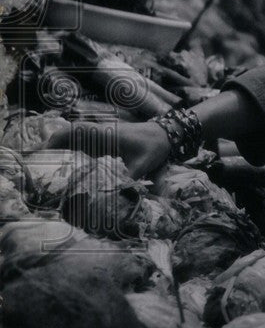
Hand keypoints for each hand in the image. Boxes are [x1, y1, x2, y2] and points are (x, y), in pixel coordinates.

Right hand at [42, 120, 171, 178]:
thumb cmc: (153, 147)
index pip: (74, 132)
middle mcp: (98, 133)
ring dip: (58, 149)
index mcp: (104, 134)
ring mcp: (99, 136)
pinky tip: (64, 167)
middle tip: (36, 165)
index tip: (41, 153)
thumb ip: (128, 178)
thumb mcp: (142, 164)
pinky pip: (81, 143)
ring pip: (71, 139)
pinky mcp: (103, 142)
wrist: (165, 136)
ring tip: (44, 168)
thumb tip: (114, 195)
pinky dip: (69, 151)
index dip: (55, 141)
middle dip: (50, 147)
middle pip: (66, 135)